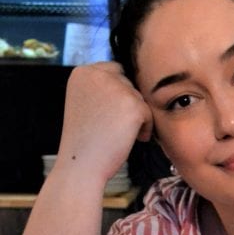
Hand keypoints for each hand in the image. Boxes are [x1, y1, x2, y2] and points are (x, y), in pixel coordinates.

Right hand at [56, 62, 152, 183]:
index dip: (118, 93)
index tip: (109, 114)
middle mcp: (97, 74)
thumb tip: (132, 83)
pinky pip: (149, 113)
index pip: (115, 70)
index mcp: (82, 72)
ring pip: (140, 98)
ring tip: (117, 133)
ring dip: (136, 117)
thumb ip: (103, 88)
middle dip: (127, 105)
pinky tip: (130, 139)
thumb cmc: (85, 139)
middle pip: (129, 84)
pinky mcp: (132, 104)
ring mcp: (116, 88)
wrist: (82, 164)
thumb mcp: (86, 102)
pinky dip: (144, 128)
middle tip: (112, 126)